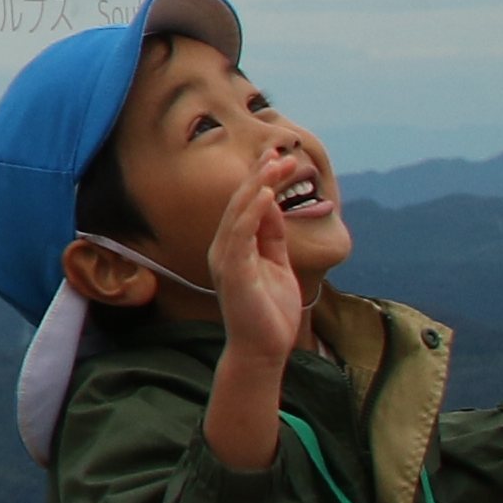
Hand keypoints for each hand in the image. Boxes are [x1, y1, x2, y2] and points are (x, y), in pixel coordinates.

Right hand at [204, 168, 311, 375]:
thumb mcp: (276, 265)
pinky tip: (267, 194)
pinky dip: (253, 211)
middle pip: (240, 203)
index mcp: (232, 247)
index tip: (279, 159)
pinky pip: (241, 234)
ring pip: (239, 213)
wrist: (263, 349)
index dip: (261, 181)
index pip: (246, 206)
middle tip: (279, 152)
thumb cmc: (269, 312)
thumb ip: (272, 237)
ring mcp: (226, 259)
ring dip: (258, 185)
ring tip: (276, 164)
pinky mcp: (233, 271)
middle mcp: (223, 248)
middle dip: (260, 176)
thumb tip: (274, 206)